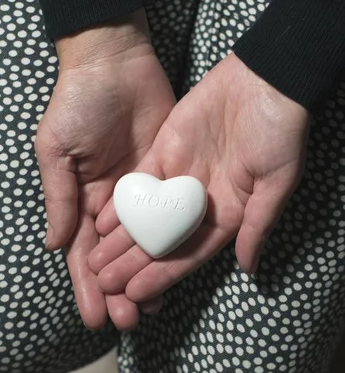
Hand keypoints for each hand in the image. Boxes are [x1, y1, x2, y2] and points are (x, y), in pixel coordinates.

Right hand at [36, 10, 176, 329]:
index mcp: (80, 201)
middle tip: (128, 323)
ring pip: (143, 246)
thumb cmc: (77, 104)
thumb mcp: (57, 152)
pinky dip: (171, 245)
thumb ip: (59, 198)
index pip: (83, 254)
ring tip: (151, 309)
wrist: (114, 63)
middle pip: (114, 258)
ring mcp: (140, 195)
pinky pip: (169, 217)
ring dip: (145, 277)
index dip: (88, 287)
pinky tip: (176, 268)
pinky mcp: (166, 178)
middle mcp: (110, 205)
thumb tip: (54, 245)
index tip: (96, 318)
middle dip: (118, 291)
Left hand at [89, 53, 310, 305]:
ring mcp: (178, 180)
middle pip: (161, 242)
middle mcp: (197, 205)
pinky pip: (139, 185)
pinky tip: (100, 222)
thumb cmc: (278, 132)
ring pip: (145, 218)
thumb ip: (259, 224)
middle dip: (133, 264)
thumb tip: (248, 268)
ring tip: (95, 262)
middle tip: (105, 284)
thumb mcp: (276, 182)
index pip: (189, 255)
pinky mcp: (163, 155)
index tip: (136, 293)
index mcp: (226, 216)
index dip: (163, 275)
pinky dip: (121, 204)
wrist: (263, 79)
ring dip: (121, 241)